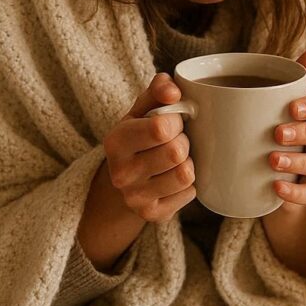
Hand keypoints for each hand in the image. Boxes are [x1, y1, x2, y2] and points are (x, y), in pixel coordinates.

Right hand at [102, 73, 196, 222]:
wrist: (124, 180)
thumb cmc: (140, 136)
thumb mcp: (142, 109)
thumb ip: (158, 89)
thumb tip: (173, 92)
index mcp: (116, 141)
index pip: (162, 128)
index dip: (175, 121)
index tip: (170, 122)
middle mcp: (121, 173)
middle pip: (176, 152)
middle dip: (183, 142)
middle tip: (174, 142)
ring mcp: (135, 198)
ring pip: (185, 174)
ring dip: (187, 163)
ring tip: (174, 161)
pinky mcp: (152, 215)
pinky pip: (189, 194)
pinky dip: (188, 185)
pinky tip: (173, 179)